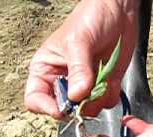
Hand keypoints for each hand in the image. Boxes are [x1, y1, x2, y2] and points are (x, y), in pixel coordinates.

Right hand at [24, 0, 138, 118]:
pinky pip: (105, 104)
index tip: (64, 107)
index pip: (35, 100)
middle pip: (63, 111)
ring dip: (97, 99)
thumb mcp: (79, 42)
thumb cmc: (90, 18)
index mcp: (45, 70)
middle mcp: (62, 82)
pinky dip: (110, 94)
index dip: (47, 108)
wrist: (117, 11)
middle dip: (78, 105)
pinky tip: (111, 77)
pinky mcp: (102, 88)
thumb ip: (78, 70)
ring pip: (86, 111)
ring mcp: (83, 87)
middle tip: (89, 90)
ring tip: (102, 78)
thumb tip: (76, 96)